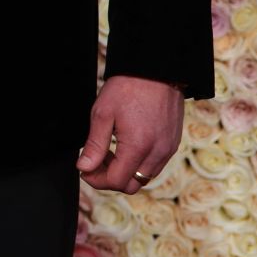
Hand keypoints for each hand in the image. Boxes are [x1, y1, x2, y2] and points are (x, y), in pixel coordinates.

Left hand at [75, 74, 183, 192]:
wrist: (156, 70)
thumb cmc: (128, 87)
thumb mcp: (103, 113)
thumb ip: (94, 145)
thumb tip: (84, 167)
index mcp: (138, 147)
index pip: (116, 181)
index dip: (96, 179)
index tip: (84, 167)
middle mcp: (157, 154)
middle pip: (131, 185)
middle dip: (110, 178)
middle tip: (96, 161)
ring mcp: (168, 150)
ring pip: (144, 178)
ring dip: (124, 171)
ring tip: (110, 151)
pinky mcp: (172, 144)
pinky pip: (154, 166)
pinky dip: (138, 164)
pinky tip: (125, 145)